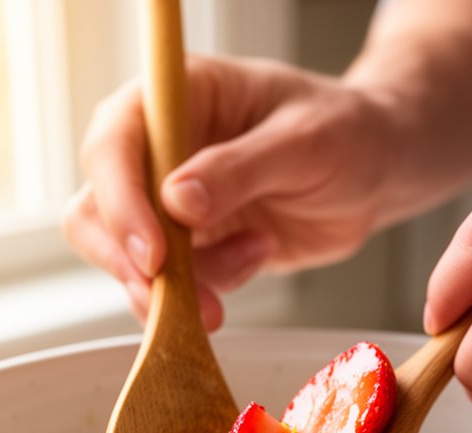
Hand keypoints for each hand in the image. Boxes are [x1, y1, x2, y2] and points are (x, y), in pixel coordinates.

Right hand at [62, 55, 385, 328]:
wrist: (375, 173)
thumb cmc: (347, 134)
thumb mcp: (304, 142)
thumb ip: (240, 169)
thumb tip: (177, 202)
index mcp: (177, 98)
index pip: (114, 145)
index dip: (121, 202)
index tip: (155, 255)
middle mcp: (159, 152)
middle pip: (95, 212)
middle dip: (131, 262)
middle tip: (179, 296)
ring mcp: (169, 206)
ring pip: (128, 261)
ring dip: (179, 286)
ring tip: (254, 256)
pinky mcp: (191, 250)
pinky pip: (171, 288)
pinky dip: (207, 292)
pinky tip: (257, 255)